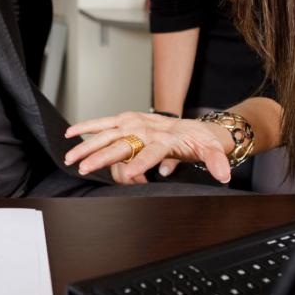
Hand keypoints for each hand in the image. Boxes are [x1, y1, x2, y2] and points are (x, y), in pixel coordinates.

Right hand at [64, 112, 234, 184]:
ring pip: (106, 134)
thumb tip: (224, 175)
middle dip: (102, 156)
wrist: (195, 126)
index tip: (131, 175)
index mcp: (166, 139)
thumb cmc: (200, 141)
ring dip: (87, 145)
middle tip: (85, 168)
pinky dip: (85, 127)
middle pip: (121, 144)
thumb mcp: (212, 150)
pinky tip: (70, 135)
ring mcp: (134, 122)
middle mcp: (146, 128)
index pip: (152, 152)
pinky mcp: (125, 119)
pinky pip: (102, 123)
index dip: (142, 164)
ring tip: (71, 157)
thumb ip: (217, 162)